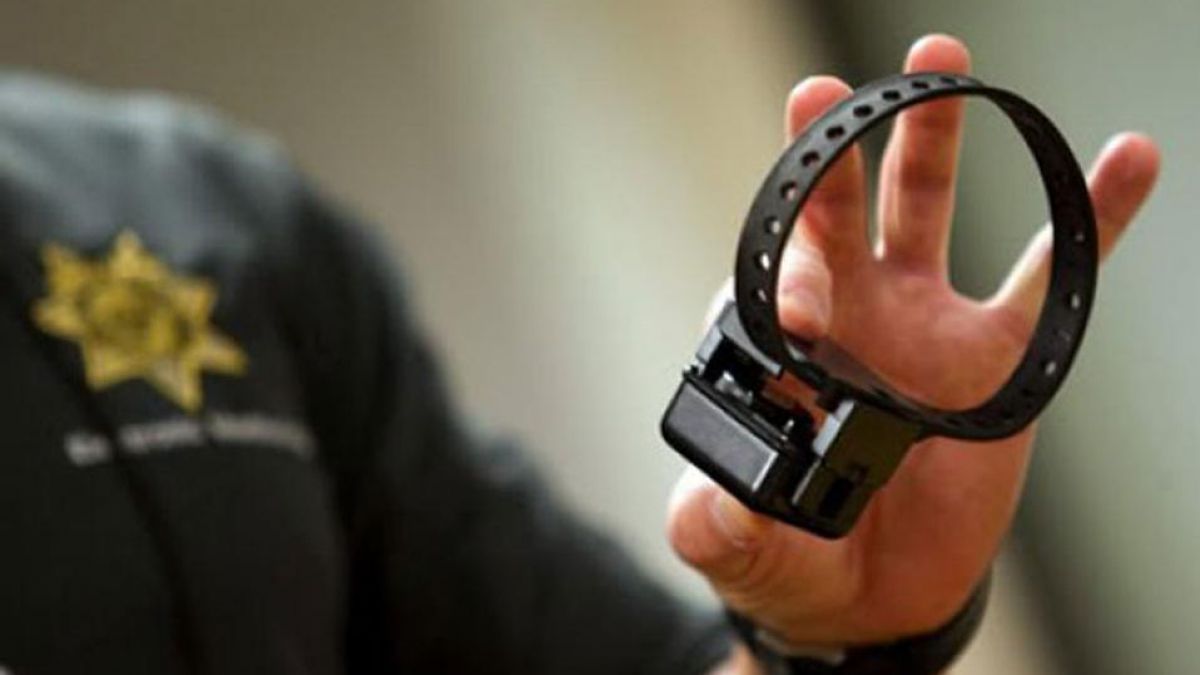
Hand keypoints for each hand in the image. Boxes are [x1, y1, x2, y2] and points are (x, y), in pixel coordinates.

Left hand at [669, 33, 1159, 653]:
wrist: (874, 594)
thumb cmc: (795, 557)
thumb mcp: (747, 550)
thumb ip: (722, 529)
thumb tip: (708, 511)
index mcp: (773, 349)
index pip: (769, 285)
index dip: (788, 282)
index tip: (812, 314)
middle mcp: (843, 315)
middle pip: (828, 212)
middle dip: (824, 152)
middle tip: (824, 94)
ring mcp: (918, 321)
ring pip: (921, 208)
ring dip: (929, 137)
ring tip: (940, 62)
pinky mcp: (993, 352)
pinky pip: (1048, 276)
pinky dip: (1087, 218)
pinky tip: (1118, 161)